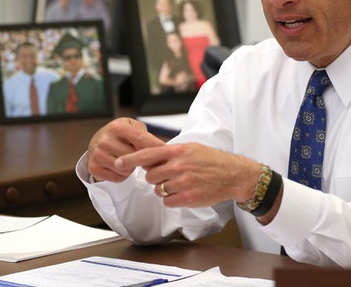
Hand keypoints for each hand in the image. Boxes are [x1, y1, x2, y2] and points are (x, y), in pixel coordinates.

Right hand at [87, 117, 165, 181]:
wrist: (97, 141)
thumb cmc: (119, 135)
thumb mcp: (131, 127)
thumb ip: (145, 136)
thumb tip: (161, 150)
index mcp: (117, 127)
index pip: (140, 139)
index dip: (155, 146)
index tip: (166, 152)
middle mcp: (105, 140)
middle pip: (134, 157)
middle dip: (141, 159)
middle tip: (142, 157)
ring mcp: (98, 154)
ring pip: (126, 170)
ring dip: (131, 168)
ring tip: (127, 159)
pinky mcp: (94, 167)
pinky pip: (118, 178)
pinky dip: (122, 175)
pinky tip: (119, 167)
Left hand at [114, 142, 261, 207]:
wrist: (233, 174)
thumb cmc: (211, 160)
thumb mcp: (190, 148)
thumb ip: (170, 152)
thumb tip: (149, 157)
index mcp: (178, 151)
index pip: (147, 155)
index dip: (130, 159)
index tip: (117, 163)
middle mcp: (178, 166)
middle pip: (150, 176)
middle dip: (156, 177)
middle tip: (170, 175)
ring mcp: (183, 182)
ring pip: (158, 190)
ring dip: (165, 189)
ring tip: (181, 183)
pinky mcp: (187, 197)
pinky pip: (167, 201)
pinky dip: (172, 199)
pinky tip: (185, 192)